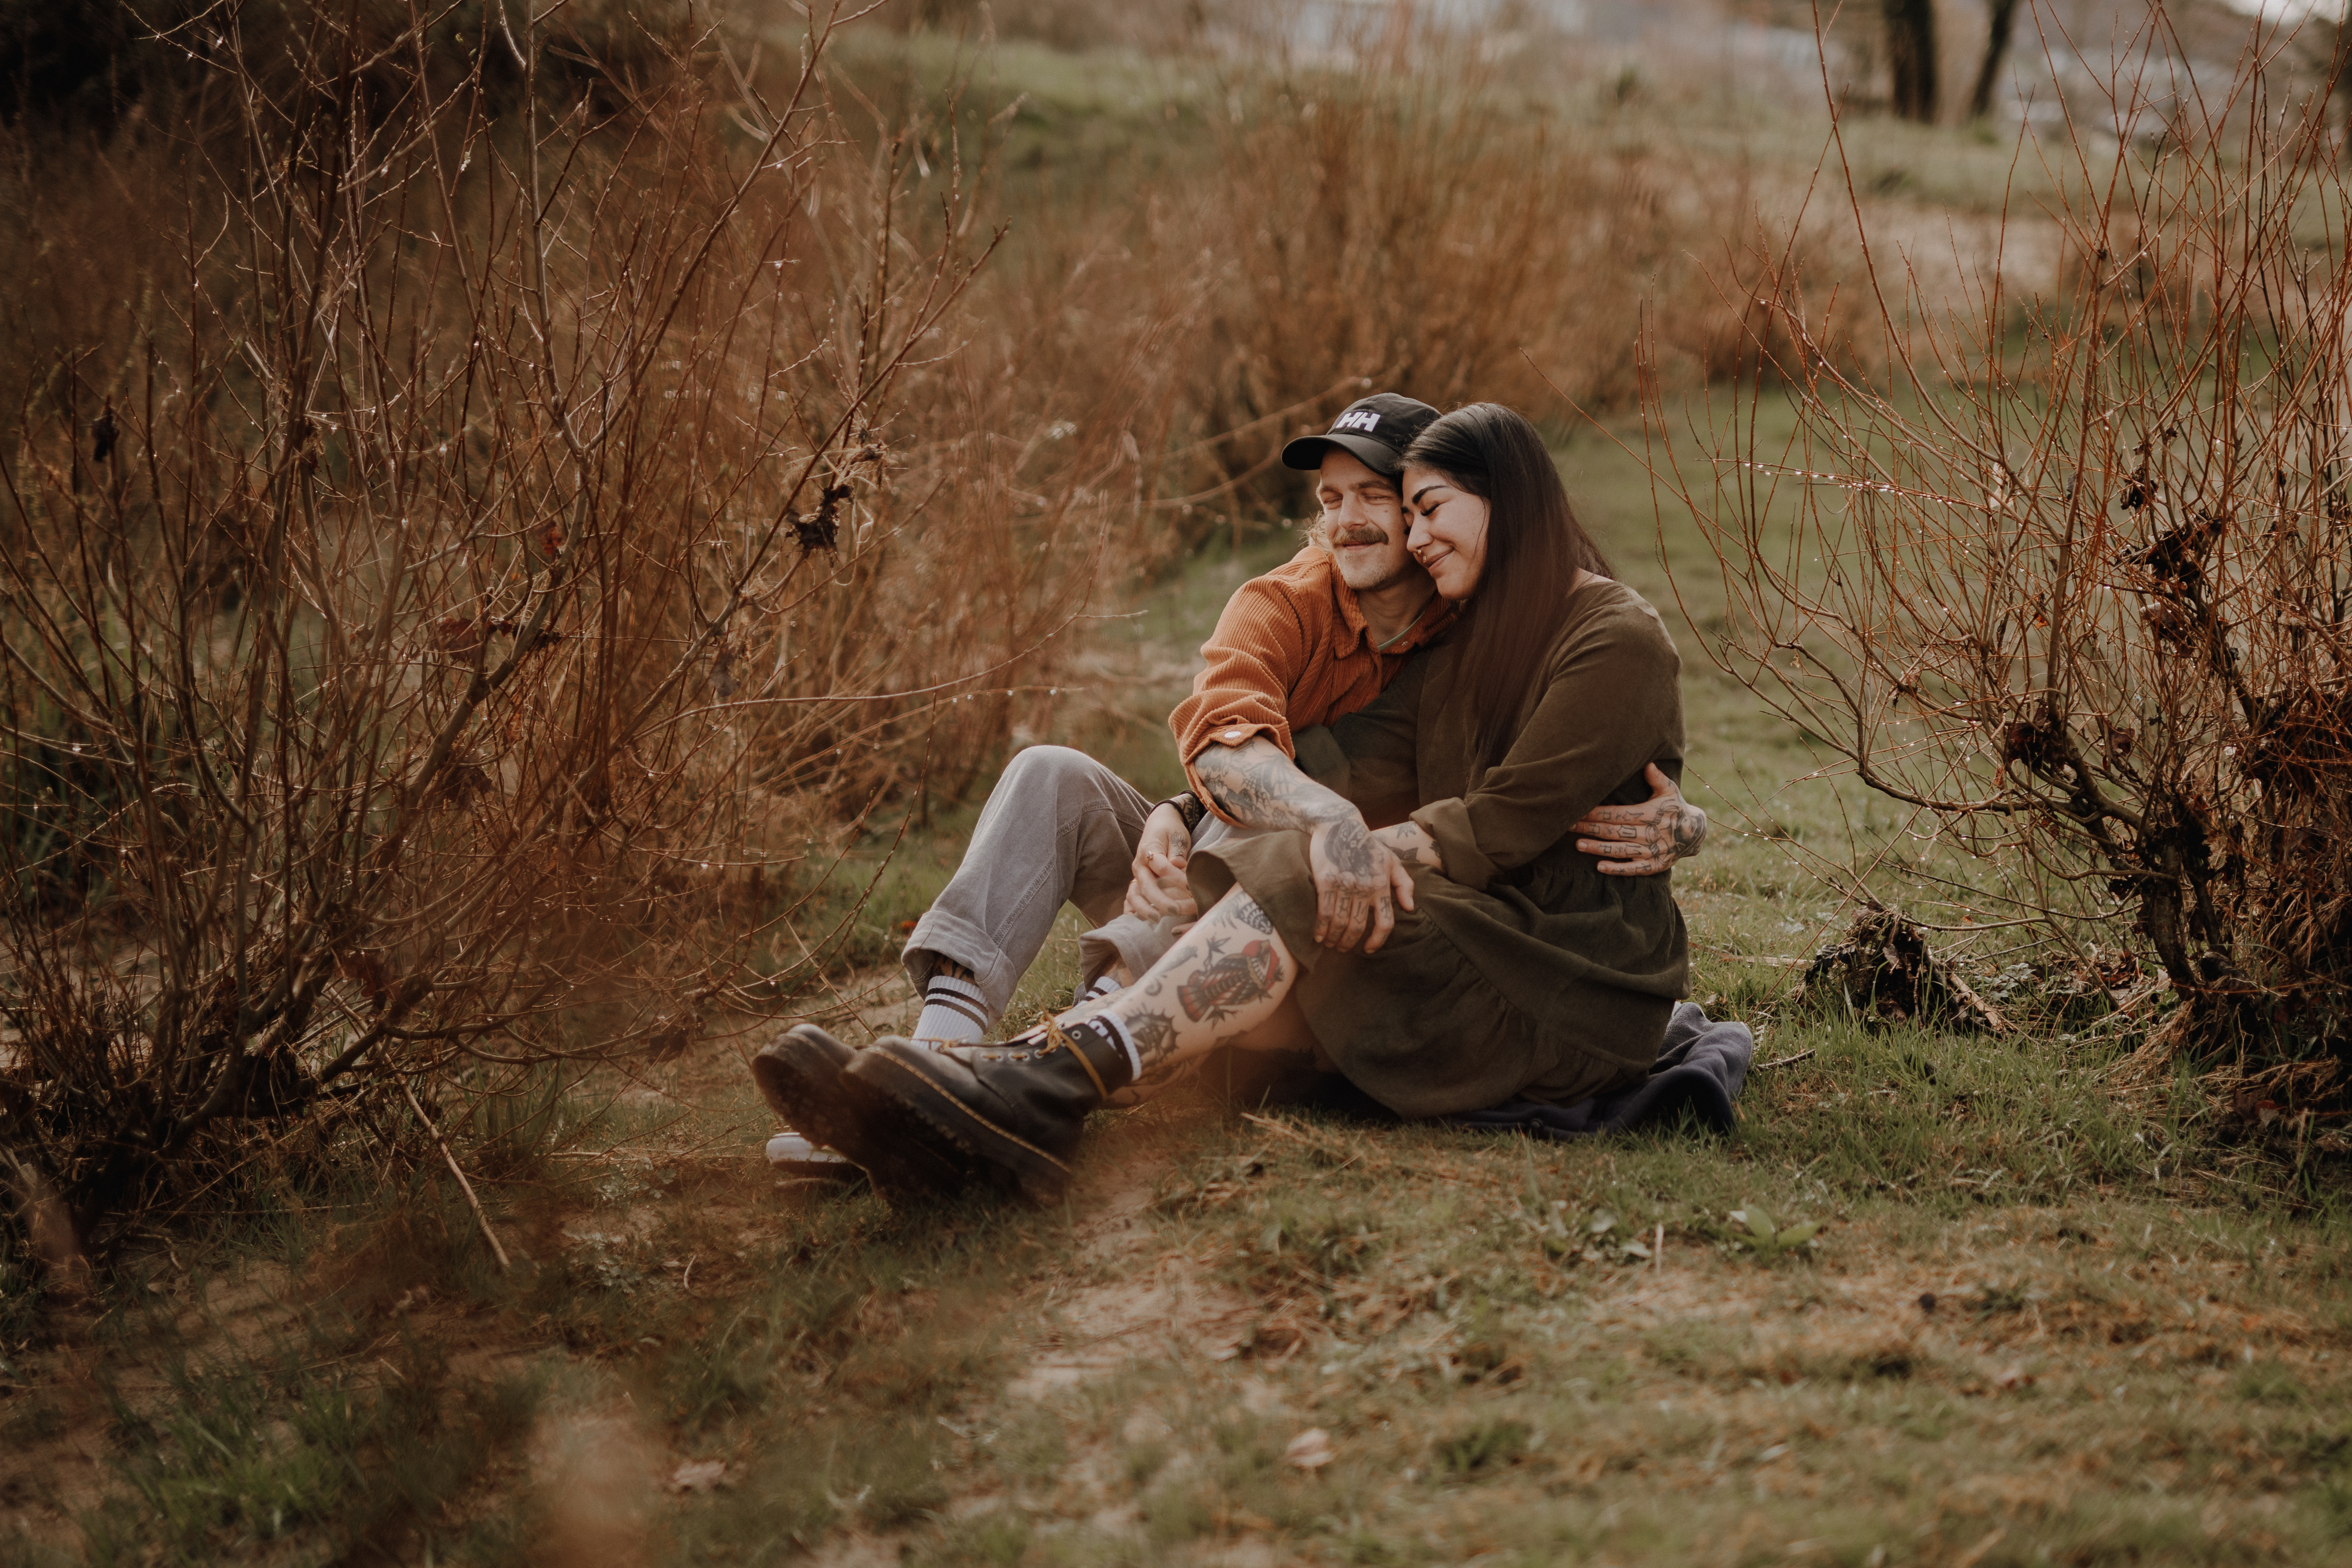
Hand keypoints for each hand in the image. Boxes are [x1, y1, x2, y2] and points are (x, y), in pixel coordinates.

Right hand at [1125, 802, 1196, 921]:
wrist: (1159, 825)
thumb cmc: (1171, 830)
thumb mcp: (1177, 835)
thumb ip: (1177, 850)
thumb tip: (1177, 864)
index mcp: (1149, 850)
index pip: (1162, 867)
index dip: (1177, 878)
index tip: (1192, 888)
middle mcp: (1139, 865)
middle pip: (1146, 886)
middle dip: (1160, 900)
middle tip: (1176, 910)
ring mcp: (1136, 876)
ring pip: (1134, 895)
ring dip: (1144, 909)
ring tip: (1157, 920)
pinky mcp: (1137, 884)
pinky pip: (1131, 899)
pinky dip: (1132, 911)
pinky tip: (1137, 924)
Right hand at [1307, 812, 1415, 953]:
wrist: (1339, 824)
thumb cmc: (1367, 844)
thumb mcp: (1392, 861)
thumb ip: (1404, 884)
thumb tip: (1409, 908)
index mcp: (1381, 885)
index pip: (1385, 922)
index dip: (1377, 941)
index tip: (1368, 949)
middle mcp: (1364, 888)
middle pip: (1358, 927)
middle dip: (1349, 943)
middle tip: (1342, 949)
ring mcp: (1344, 885)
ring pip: (1339, 923)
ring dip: (1334, 938)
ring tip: (1330, 944)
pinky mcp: (1325, 881)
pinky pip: (1323, 912)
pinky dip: (1320, 928)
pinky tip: (1318, 936)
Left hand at [1572, 763, 1706, 876]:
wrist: (1696, 833)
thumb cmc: (1676, 807)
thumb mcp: (1669, 791)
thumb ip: (1657, 779)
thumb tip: (1648, 764)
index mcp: (1650, 813)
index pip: (1619, 813)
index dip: (1598, 812)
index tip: (1579, 810)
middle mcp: (1650, 833)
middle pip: (1615, 831)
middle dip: (1591, 828)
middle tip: (1569, 826)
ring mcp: (1652, 851)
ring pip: (1621, 850)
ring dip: (1599, 848)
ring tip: (1578, 845)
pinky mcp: (1654, 866)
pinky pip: (1634, 869)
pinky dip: (1618, 869)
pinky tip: (1600, 867)